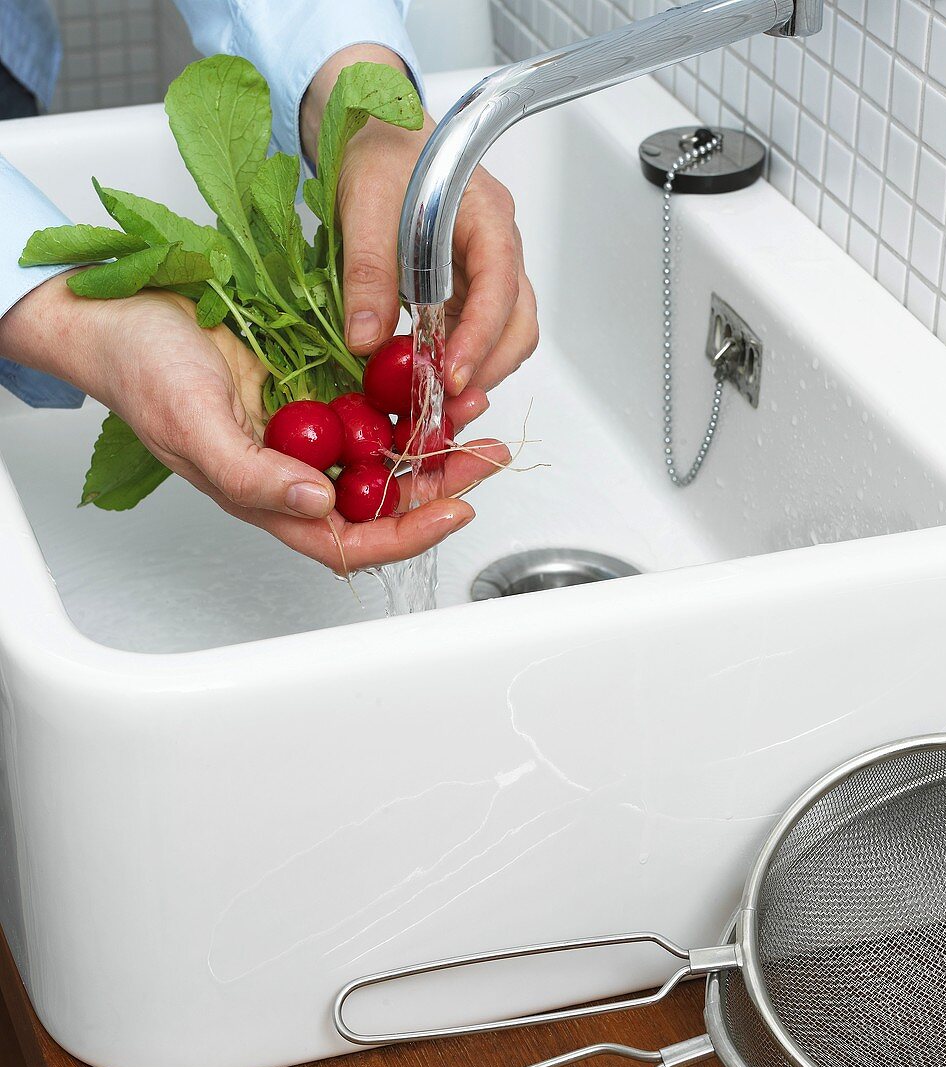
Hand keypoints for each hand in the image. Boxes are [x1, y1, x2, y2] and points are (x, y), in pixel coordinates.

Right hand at [0, 276, 508, 571]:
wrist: (121, 311)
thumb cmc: (140, 371)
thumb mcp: (192, 427)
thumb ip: (251, 476)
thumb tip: (316, 501)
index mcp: (270, 497)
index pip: (351, 539)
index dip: (407, 533)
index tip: (456, 509)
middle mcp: (298, 471)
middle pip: (385, 498)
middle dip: (442, 481)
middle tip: (487, 455)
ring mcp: (311, 430)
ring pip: (388, 450)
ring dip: (435, 437)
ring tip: (477, 413)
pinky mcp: (317, 388)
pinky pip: (376, 402)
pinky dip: (410, 395)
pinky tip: (439, 380)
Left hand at [301, 46, 538, 399]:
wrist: (376, 134)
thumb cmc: (381, 152)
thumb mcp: (365, 204)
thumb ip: (368, 272)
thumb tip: (366, 340)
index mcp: (486, 217)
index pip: (500, 288)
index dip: (480, 338)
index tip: (451, 376)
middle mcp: (498, 249)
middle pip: (518, 323)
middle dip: (488, 367)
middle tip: (446, 402)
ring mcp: (486, 273)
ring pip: (505, 335)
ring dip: (478, 371)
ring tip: (437, 399)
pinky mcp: (467, 290)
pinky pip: (475, 335)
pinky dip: (458, 361)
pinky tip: (430, 377)